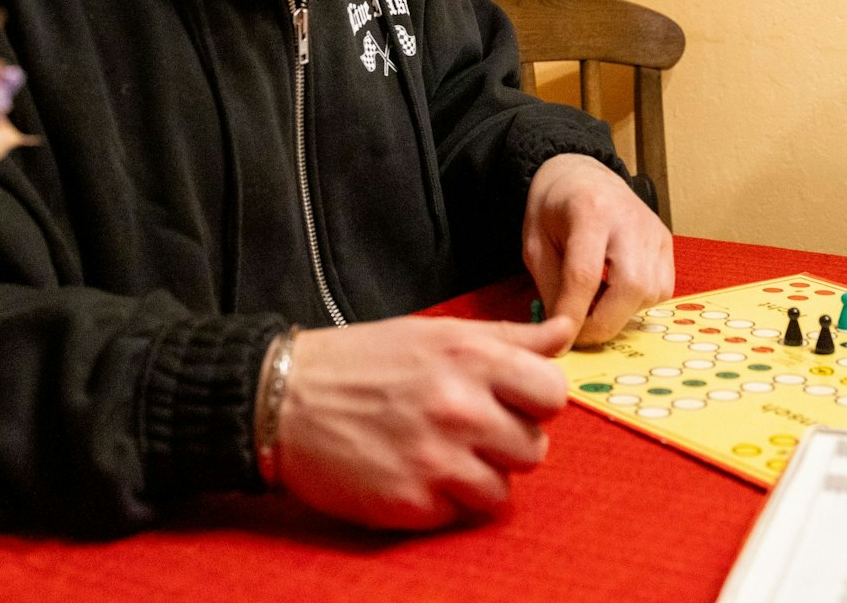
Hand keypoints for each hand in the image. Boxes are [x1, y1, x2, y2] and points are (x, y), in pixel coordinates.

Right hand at [274, 314, 576, 529]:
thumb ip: (509, 337)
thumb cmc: (362, 361)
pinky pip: (457, 515)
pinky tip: (411, 473)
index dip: (535, 403)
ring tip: (439, 455)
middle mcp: (460, 406)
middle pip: (534, 449)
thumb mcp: (438, 332)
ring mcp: (436, 458)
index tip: (509, 403)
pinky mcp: (410, 502)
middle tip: (466, 431)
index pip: (553, 394)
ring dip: (477, 479)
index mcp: (471, 357)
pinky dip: (440, 502)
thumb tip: (565, 333)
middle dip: (506, 444)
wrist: (281, 399)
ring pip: (501, 490)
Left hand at [523, 153, 673, 346]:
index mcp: (590, 212)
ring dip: (620, 313)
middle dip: (604, 322)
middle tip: (579, 333)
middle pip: (631, 286)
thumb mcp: (536, 244)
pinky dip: (637, 302)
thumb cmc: (553, 208)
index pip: (585, 274)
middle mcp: (630, 219)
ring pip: (650, 292)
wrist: (581, 175)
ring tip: (595, 305)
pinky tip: (615, 292)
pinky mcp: (665, 241)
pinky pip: (661, 289)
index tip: (562, 343)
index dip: (574, 316)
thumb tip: (565, 333)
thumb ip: (551, 287)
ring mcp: (653, 231)